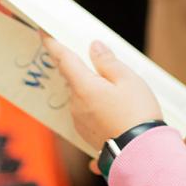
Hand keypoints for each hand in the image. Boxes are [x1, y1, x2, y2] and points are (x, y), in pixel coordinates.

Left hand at [43, 37, 162, 152]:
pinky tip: (117, 113)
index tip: (42, 31)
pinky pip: (89, 115)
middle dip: (83, 70)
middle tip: (102, 65)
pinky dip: (99, 109)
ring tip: (119, 94)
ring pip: (82, 97)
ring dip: (93, 91)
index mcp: (84, 87)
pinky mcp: (88, 135)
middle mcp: (76, 105)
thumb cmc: (138, 114)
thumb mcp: (128, 79)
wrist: (143, 154)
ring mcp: (80, 122)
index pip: (64, 59)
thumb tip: (94, 47)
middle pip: (74, 79)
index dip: (52, 43)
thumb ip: (108, 62)